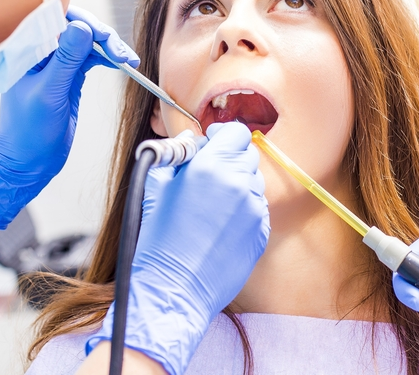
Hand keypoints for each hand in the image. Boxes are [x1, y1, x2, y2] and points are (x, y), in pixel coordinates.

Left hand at [0, 7, 136, 227]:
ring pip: (86, 41)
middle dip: (100, 34)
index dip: (79, 19)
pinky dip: (107, 57)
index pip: (52, 17)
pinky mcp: (69, 74)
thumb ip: (65, 60)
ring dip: (109, 46)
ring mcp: (56, 62)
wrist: (29, 162)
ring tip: (128, 60)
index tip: (100, 34)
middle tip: (119, 52)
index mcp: (25, 49)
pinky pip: (91, 56)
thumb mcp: (48, 93)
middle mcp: (40, 51)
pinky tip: (120, 62)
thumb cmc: (27, 132)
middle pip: (75, 26)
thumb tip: (82, 27)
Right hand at [87, 122, 269, 374]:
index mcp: (212, 166)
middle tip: (208, 174)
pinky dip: (243, 210)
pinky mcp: (262, 232)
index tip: (212, 142)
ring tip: (211, 205)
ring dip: (237, 184)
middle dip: (229, 158)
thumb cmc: (158, 237)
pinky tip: (220, 225)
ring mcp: (254, 209)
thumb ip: (178, 155)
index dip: (223, 135)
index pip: (237, 132)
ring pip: (254, 182)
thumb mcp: (157, 185)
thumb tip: (192, 142)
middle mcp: (239, 184)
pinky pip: (257, 208)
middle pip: (247, 154)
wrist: (173, 287)